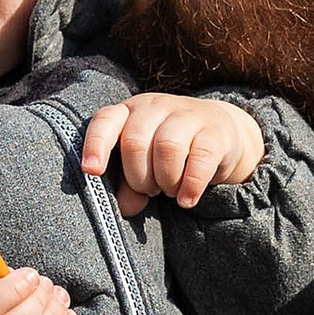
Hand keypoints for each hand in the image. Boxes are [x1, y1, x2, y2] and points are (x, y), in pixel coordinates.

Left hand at [80, 91, 264, 219]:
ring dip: (165, 180)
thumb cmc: (171, 151)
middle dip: (138, 177)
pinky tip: (187, 199)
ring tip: (170, 190)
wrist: (222, 131)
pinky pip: (200, 160)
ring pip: (167, 147)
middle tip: (150, 190)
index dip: (95, 145)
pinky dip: (190, 186)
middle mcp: (156, 107)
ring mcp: (187, 115)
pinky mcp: (215, 133)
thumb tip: (126, 208)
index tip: (91, 171)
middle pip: (135, 142)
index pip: (105, 121)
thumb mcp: (144, 165)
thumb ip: (128, 185)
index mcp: (130, 112)